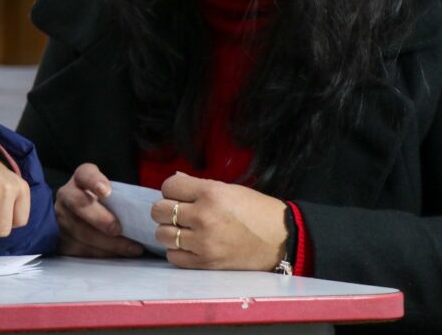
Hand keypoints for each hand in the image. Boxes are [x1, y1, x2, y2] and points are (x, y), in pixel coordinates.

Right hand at [54, 163, 142, 256]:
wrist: (78, 220)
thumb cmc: (103, 205)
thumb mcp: (110, 194)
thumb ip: (122, 197)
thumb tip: (151, 210)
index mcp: (80, 180)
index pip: (85, 174)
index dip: (94, 182)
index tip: (107, 192)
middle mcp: (67, 196)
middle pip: (79, 204)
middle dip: (100, 218)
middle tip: (117, 228)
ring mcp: (60, 218)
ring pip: (81, 231)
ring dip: (108, 242)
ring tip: (131, 247)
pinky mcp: (61, 240)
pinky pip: (81, 249)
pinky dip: (103, 253)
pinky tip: (118, 254)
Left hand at [151, 172, 287, 270]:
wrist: (282, 239)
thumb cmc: (257, 211)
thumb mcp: (229, 189)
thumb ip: (198, 186)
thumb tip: (175, 179)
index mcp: (210, 193)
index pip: (168, 186)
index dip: (172, 190)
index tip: (180, 195)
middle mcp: (203, 217)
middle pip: (159, 210)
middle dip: (165, 210)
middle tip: (178, 214)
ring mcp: (203, 242)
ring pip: (162, 235)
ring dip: (169, 232)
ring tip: (183, 231)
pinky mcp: (206, 263)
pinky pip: (173, 257)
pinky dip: (177, 252)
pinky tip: (189, 246)